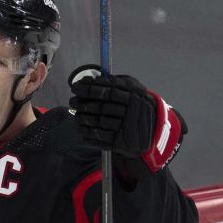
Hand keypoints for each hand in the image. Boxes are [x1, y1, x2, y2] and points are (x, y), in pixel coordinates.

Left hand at [69, 66, 186, 173]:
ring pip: (99, 122)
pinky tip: (80, 129)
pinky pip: (100, 137)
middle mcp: (132, 110)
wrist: (150, 130)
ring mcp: (128, 127)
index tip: (76, 87)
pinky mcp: (122, 142)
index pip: (108, 89)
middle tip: (72, 101)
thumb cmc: (135, 106)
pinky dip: (87, 133)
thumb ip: (113, 82)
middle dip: (83, 103)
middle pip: (101, 106)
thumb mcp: (131, 89)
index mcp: (134, 94)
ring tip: (75, 115)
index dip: (90, 88)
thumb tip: (89, 80)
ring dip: (83, 119)